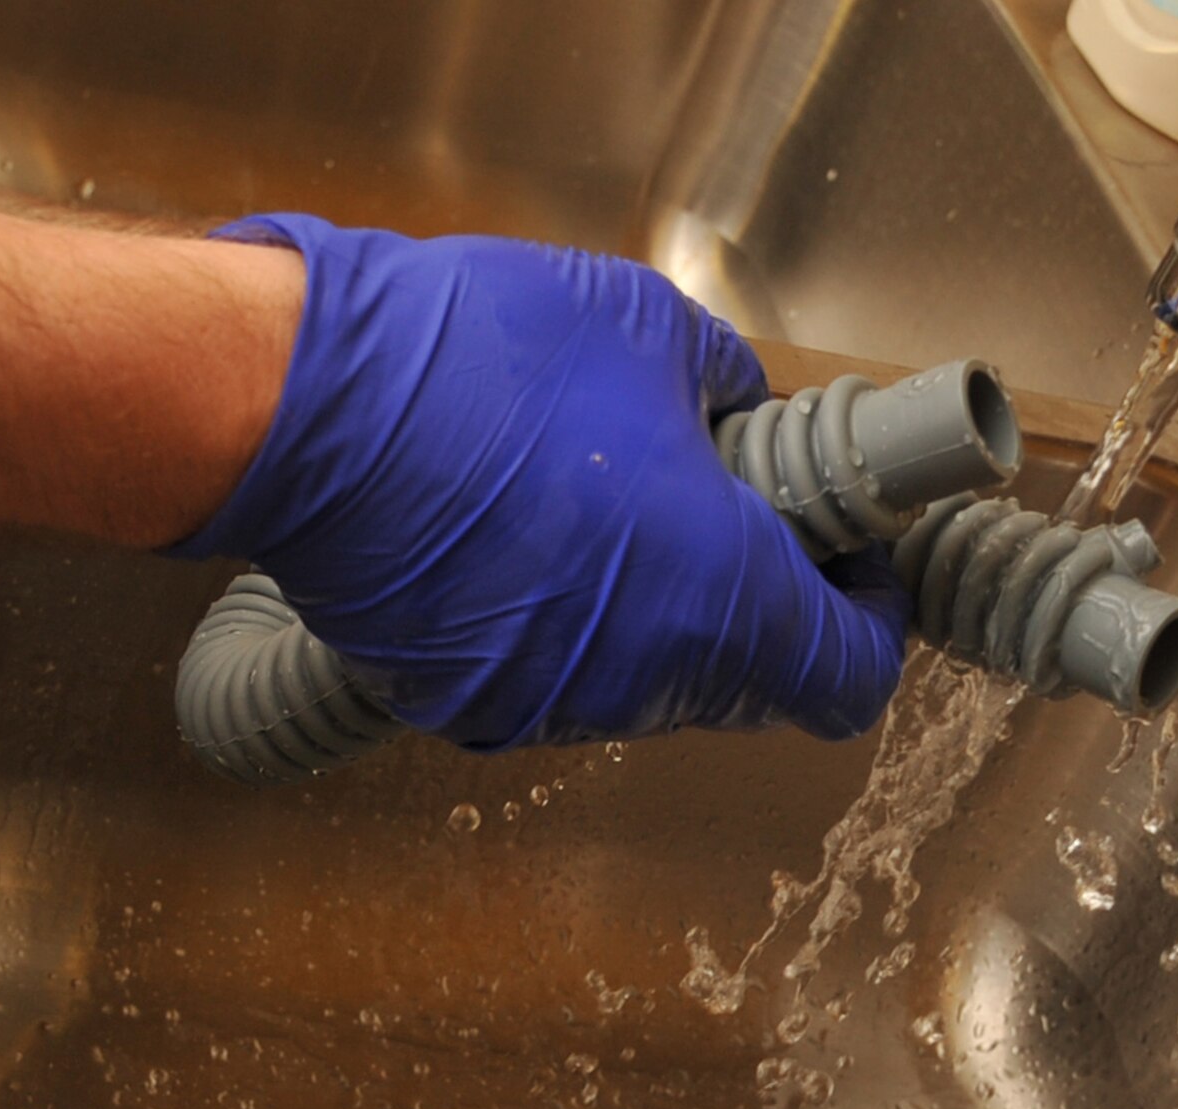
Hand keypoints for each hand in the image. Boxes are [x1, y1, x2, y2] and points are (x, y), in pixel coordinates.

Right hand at [166, 218, 907, 749]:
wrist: (307, 410)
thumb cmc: (482, 364)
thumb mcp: (654, 333)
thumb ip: (732, 395)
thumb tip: (739, 417)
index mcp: (726, 598)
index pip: (852, 675)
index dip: (869, 619)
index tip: (852, 563)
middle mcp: (649, 679)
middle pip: (753, 680)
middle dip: (762, 600)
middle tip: (731, 508)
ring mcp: (554, 705)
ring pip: (651, 681)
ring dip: (660, 613)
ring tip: (607, 508)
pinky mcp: (469, 706)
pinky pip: (555, 678)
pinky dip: (564, 626)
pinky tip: (522, 538)